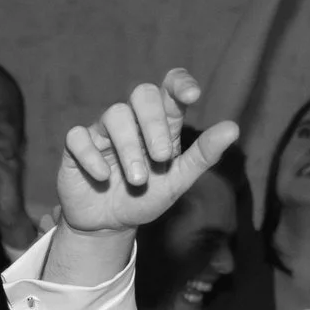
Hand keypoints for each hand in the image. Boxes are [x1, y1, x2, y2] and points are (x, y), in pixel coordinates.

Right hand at [55, 68, 239, 236]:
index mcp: (160, 124)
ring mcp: (102, 132)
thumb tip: (233, 128)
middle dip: (154, 123)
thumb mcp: (178, 181)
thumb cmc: (145, 198)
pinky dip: (92, 156)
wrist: (109, 226)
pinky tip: (104, 177)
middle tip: (162, 158)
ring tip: (138, 180)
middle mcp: (132, 121)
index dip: (179, 83)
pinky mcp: (76, 148)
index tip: (192, 95)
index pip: (169, 88)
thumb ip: (203, 155)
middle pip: (142, 93)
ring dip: (128, 148)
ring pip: (114, 115)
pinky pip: (78, 137)